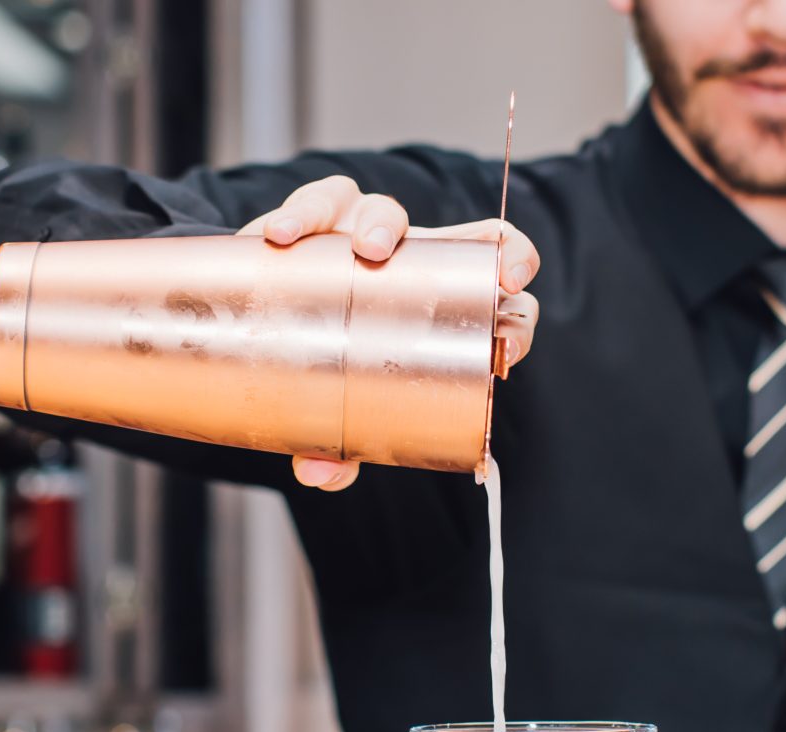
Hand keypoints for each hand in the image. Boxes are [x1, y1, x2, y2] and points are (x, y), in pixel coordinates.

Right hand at [236, 174, 540, 491]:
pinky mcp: (324, 212)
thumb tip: (316, 475)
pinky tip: (284, 238)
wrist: (265, 313)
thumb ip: (336, 443)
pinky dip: (306, 213)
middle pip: (482, 245)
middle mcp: (421, 264)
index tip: (508, 347)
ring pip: (391, 212)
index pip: (507, 303)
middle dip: (497, 258)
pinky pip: (323, 201)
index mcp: (447, 309)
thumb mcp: (340, 408)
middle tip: (483, 283)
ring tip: (366, 250)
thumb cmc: (328, 362)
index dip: (520, 325)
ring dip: (385, 225)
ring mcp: (372, 232)